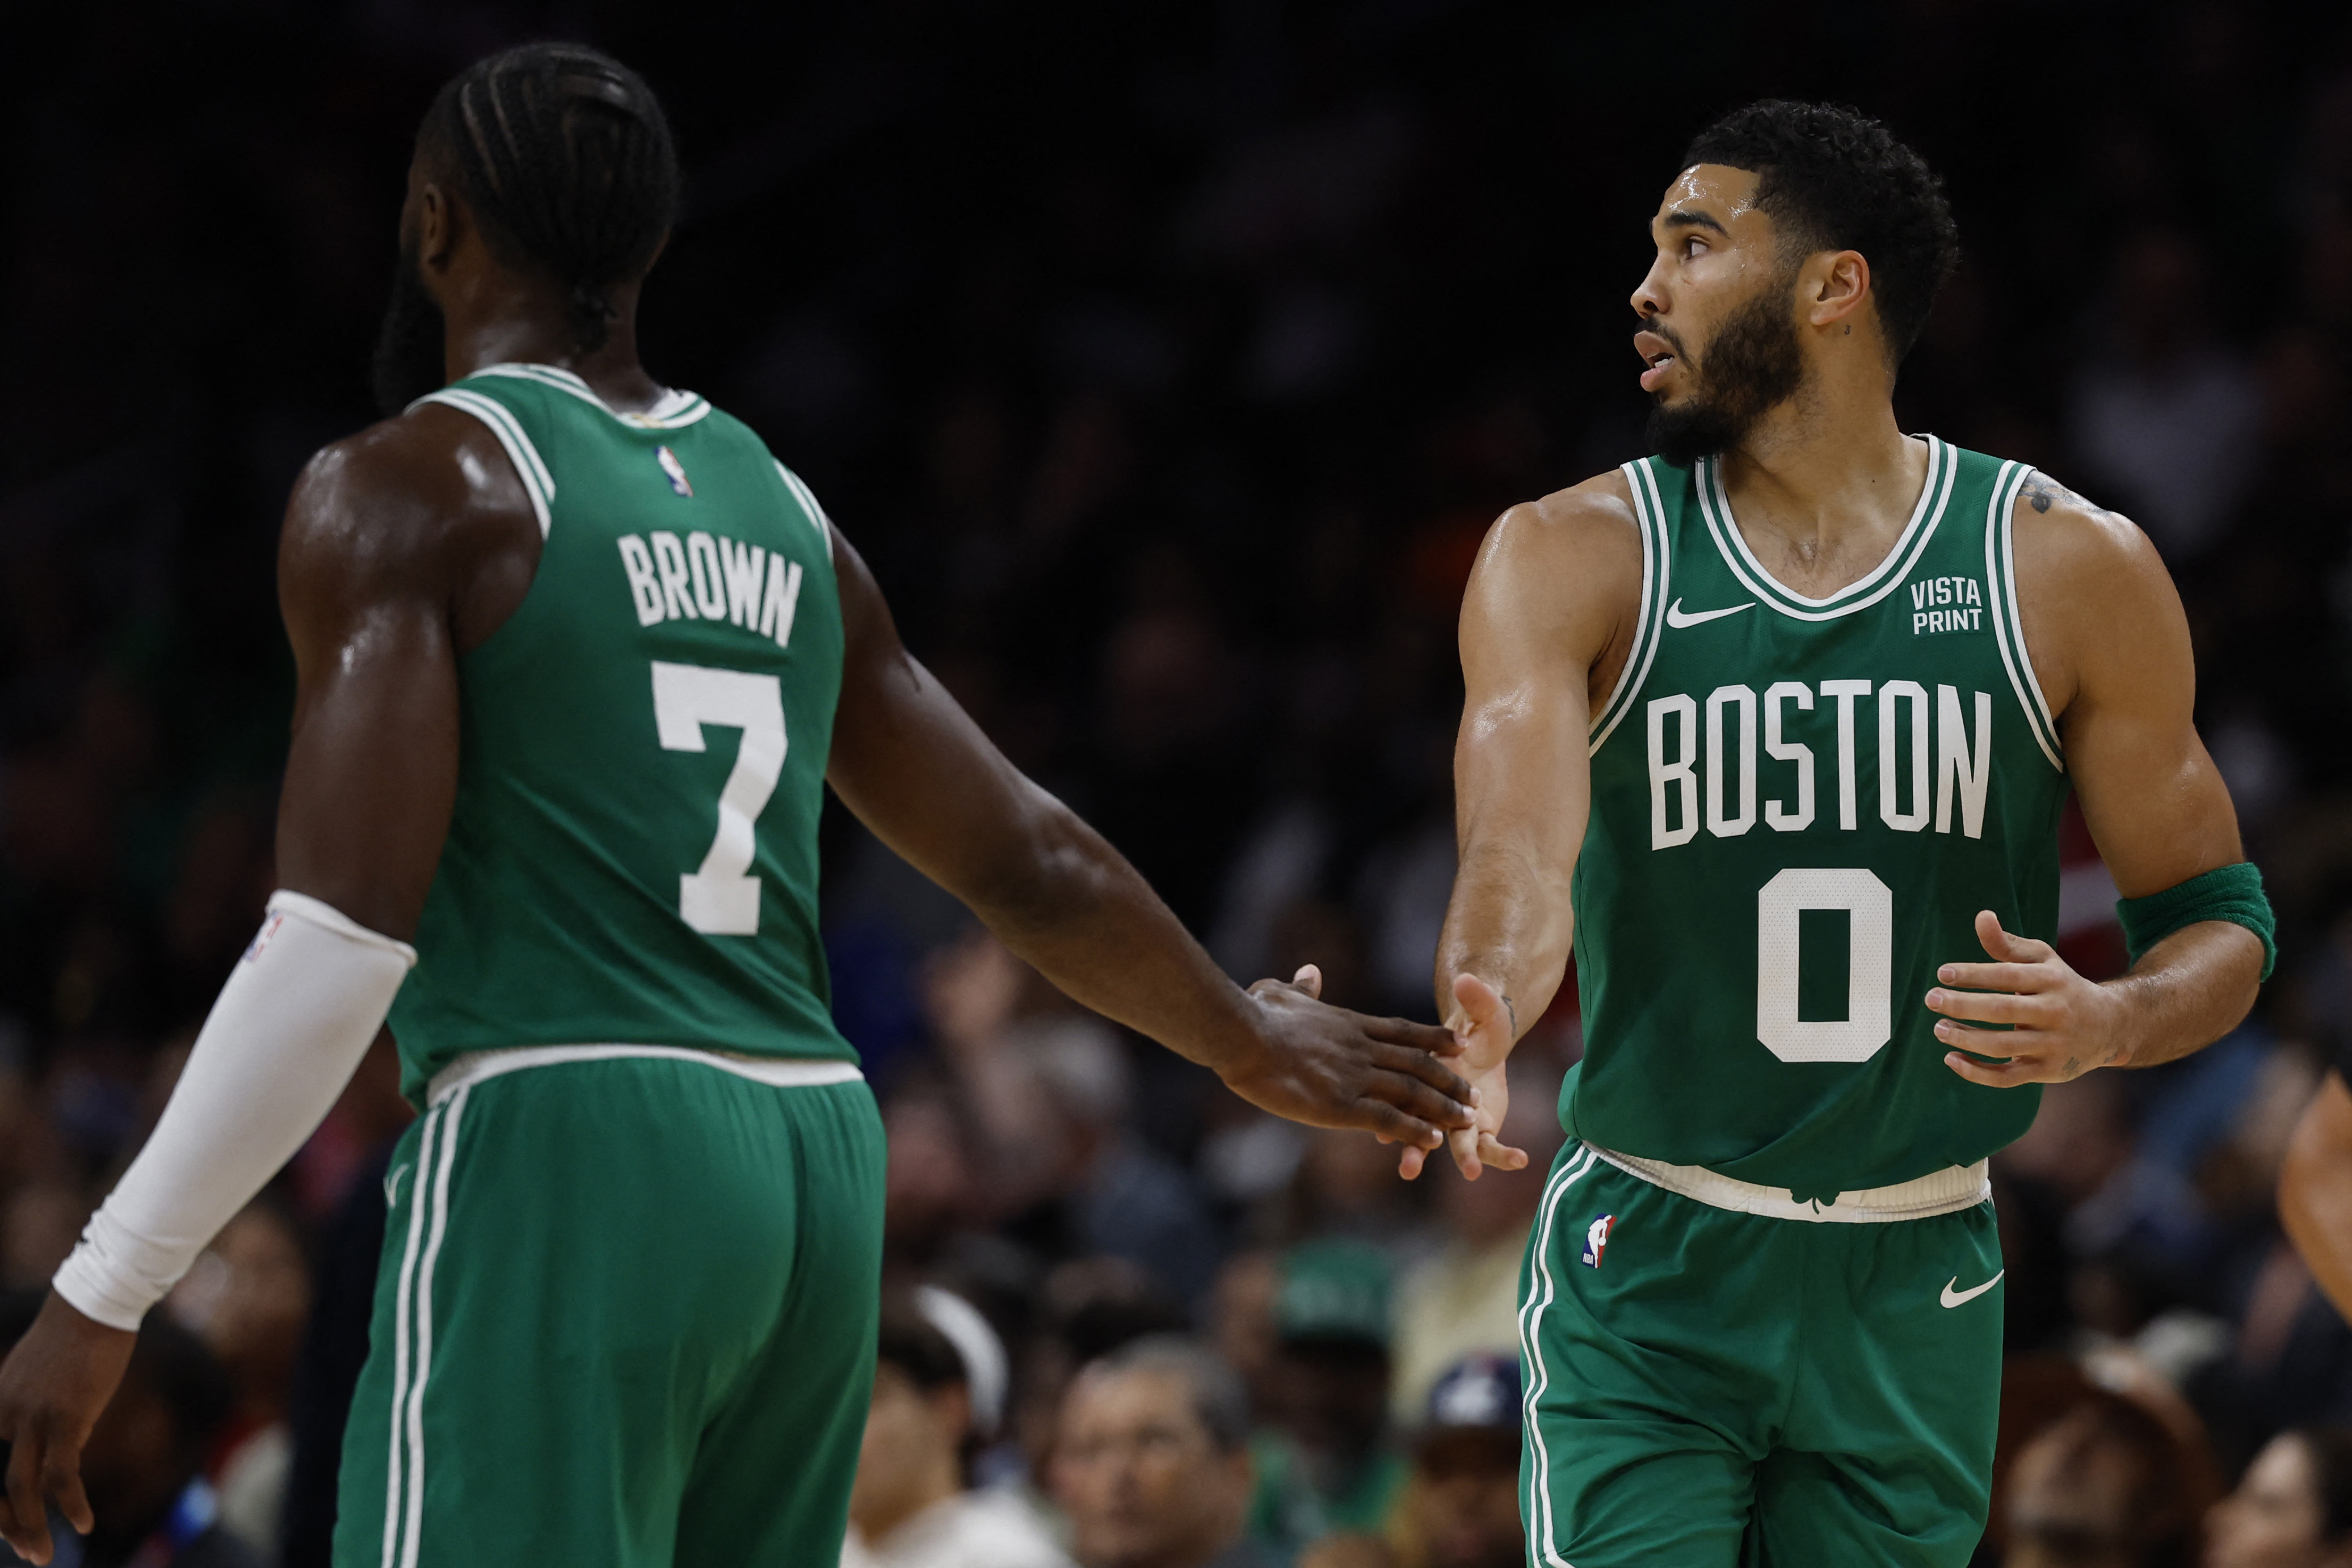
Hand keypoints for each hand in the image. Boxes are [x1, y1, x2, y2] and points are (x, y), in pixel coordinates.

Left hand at [0, 1292, 135, 1563]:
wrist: (95, 1304)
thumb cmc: (76, 1339)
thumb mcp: (43, 1381)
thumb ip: (42, 1417)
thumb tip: (66, 1450)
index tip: (8, 1529)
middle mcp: (5, 1415)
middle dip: (8, 1526)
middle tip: (28, 1551)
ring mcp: (33, 1416)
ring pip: (21, 1488)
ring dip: (30, 1528)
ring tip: (43, 1554)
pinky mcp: (67, 1416)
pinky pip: (62, 1473)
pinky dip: (70, 1503)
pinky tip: (83, 1522)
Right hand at [1225, 966, 1475, 1148]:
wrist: (1243, 1035)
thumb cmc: (1255, 1013)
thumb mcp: (1281, 992)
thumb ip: (1303, 988)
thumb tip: (1310, 972)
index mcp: (1349, 1024)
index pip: (1403, 1031)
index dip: (1434, 1039)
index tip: (1460, 1045)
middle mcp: (1360, 1049)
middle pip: (1418, 1063)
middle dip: (1450, 1079)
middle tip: (1474, 1094)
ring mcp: (1353, 1077)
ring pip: (1412, 1091)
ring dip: (1443, 1106)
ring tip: (1467, 1121)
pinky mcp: (1340, 1105)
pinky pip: (1387, 1118)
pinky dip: (1414, 1129)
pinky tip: (1434, 1140)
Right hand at [1397, 973, 1530, 1181]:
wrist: (1488, 1042)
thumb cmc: (1477, 1023)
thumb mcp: (1480, 1008)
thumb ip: (1475, 998)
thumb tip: (1467, 978)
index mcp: (1426, 1075)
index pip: (1405, 1096)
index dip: (1397, 1114)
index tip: (1385, 1135)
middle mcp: (1434, 1102)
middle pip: (1421, 1126)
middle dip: (1415, 1148)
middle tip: (1408, 1168)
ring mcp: (1456, 1120)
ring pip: (1454, 1143)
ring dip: (1463, 1159)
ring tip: (1472, 1174)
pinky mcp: (1480, 1130)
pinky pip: (1491, 1147)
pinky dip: (1503, 1154)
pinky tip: (1521, 1160)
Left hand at [1928, 910, 2126, 1085]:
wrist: (2110, 1026)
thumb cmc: (2062, 987)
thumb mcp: (2042, 960)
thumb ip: (2008, 944)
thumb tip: (1982, 916)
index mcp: (2052, 980)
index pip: (2008, 976)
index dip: (1973, 974)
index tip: (1943, 973)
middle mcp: (2055, 1012)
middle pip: (2002, 1011)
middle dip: (1963, 1006)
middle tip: (1931, 999)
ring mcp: (2052, 1044)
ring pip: (2002, 1046)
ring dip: (1965, 1039)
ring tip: (1939, 1028)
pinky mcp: (2048, 1071)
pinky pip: (2008, 1077)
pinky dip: (1977, 1072)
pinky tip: (1952, 1059)